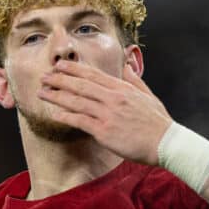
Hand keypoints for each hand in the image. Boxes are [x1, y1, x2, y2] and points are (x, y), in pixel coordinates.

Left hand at [37, 60, 172, 165]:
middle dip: (60, 79)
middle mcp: (113, 98)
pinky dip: (66, 116)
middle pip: (81, 85)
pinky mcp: (105, 131)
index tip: (60, 65)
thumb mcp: (148, 95)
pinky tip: (55, 113)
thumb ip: (134, 79)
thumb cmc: (158, 122)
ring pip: (77, 101)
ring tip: (42, 92)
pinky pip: (80, 121)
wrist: (166, 142)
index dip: (74, 69)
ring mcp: (108, 114)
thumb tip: (126, 65)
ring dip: (57, 95)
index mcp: (123, 88)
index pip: (94, 75)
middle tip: (44, 76)